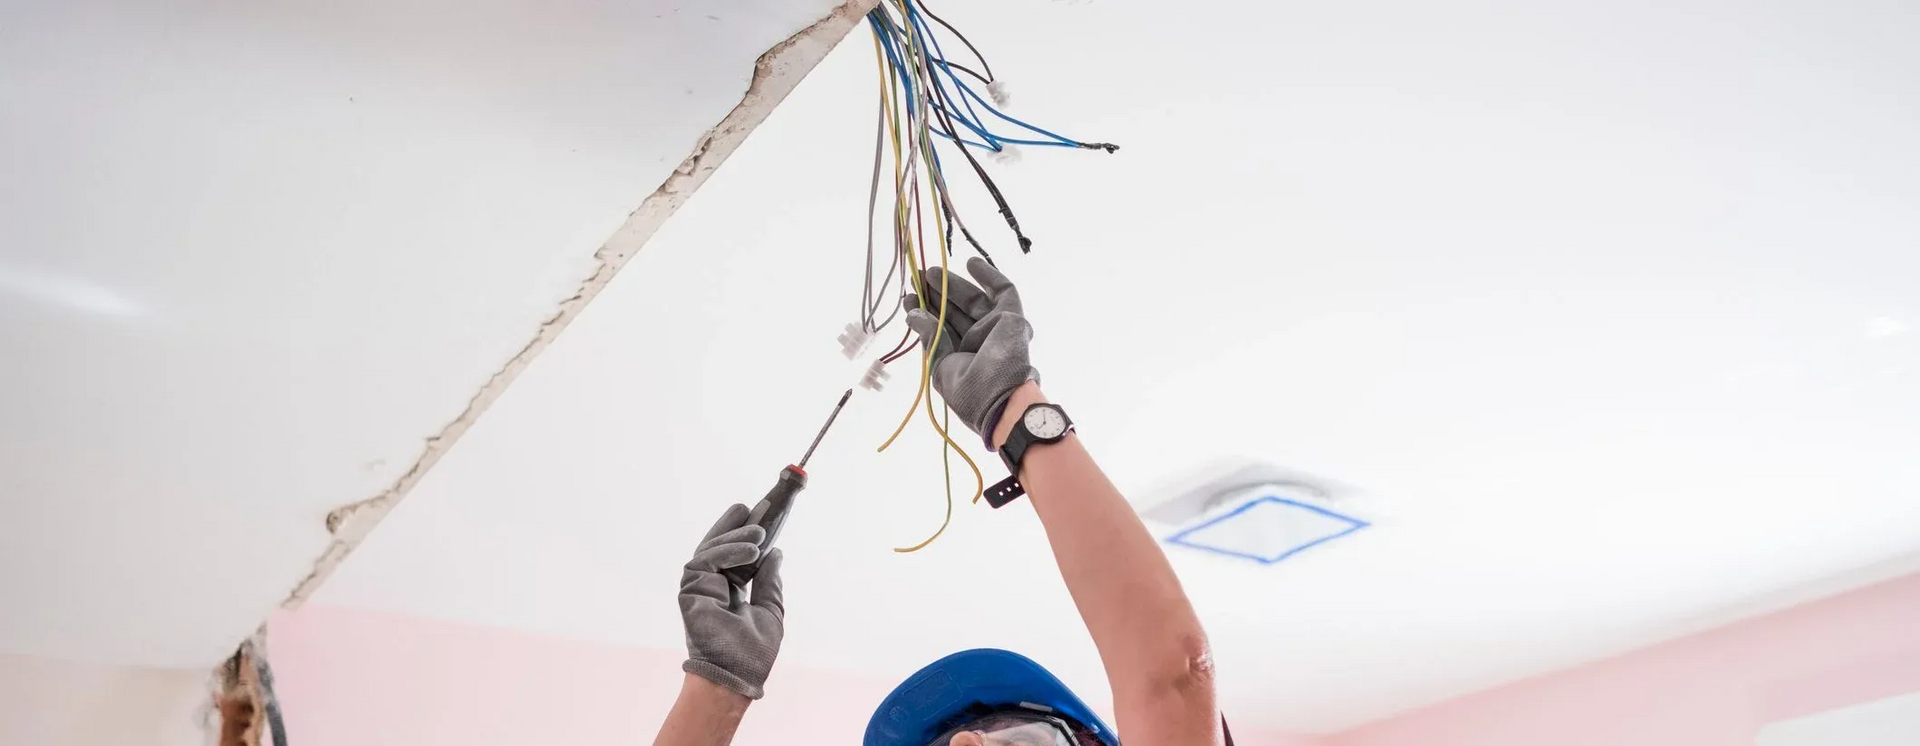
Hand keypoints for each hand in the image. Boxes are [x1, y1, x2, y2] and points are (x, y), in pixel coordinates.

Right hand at [678, 504, 783, 699]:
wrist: (736, 677)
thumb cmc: (752, 653)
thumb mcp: (770, 610)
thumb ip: (769, 581)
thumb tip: (776, 552)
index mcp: (730, 591)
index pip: (737, 555)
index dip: (747, 534)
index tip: (763, 514)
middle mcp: (712, 586)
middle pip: (720, 546)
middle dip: (736, 525)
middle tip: (755, 506)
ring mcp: (699, 587)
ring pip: (712, 550)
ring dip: (736, 537)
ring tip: (760, 531)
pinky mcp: (690, 590)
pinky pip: (706, 561)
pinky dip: (728, 551)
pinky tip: (751, 549)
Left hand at [902, 257, 1038, 440]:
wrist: (1001, 400)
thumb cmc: (969, 393)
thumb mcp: (940, 366)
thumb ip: (930, 337)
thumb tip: (914, 313)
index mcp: (961, 360)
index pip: (940, 330)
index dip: (924, 313)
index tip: (909, 298)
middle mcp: (978, 344)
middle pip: (955, 313)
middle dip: (936, 295)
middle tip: (918, 278)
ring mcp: (995, 330)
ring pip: (973, 301)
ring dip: (952, 285)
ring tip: (929, 272)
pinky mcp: (1011, 318)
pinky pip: (1004, 292)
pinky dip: (990, 276)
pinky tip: (971, 263)